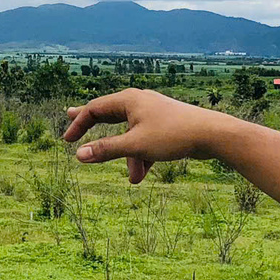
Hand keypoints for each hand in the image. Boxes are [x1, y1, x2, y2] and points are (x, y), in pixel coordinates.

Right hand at [62, 89, 229, 184]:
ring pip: (130, 133)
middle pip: (109, 113)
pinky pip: (145, 139)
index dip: (78, 124)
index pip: (94, 109)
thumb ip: (107, 150)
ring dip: (129, 157)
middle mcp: (139, 101)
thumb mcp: (136, 146)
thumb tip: (79, 155)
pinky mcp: (166, 123)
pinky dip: (142, 155)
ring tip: (134, 179)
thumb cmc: (173, 135)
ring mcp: (153, 112)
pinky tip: (144, 174)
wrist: (211, 134)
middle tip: (69, 115)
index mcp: (129, 100)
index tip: (67, 141)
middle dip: (92, 123)